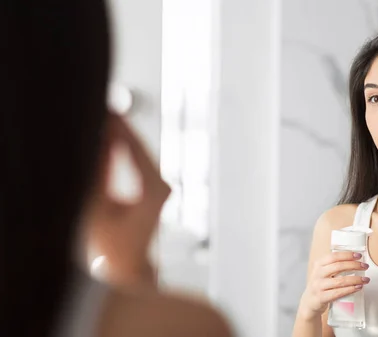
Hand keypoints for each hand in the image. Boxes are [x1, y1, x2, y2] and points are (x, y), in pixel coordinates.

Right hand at [84, 114, 170, 285]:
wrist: (125, 269)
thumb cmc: (112, 247)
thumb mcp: (96, 207)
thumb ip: (98, 172)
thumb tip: (98, 143)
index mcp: (154, 190)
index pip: (134, 147)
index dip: (117, 127)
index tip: (104, 109)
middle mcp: (162, 185)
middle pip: (137, 145)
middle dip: (117, 127)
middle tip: (100, 107)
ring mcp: (160, 186)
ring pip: (136, 151)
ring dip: (118, 135)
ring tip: (99, 117)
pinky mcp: (153, 187)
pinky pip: (135, 159)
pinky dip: (120, 148)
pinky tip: (105, 136)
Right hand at [298, 251, 369, 319]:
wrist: (309, 302)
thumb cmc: (321, 285)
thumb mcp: (323, 272)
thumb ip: (334, 265)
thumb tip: (355, 259)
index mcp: (318, 264)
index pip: (334, 256)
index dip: (347, 255)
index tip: (359, 256)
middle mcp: (317, 274)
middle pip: (338, 266)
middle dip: (354, 265)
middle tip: (365, 266)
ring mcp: (319, 286)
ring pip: (340, 281)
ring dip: (356, 279)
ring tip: (365, 279)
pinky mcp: (321, 298)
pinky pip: (338, 293)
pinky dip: (350, 290)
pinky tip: (358, 287)